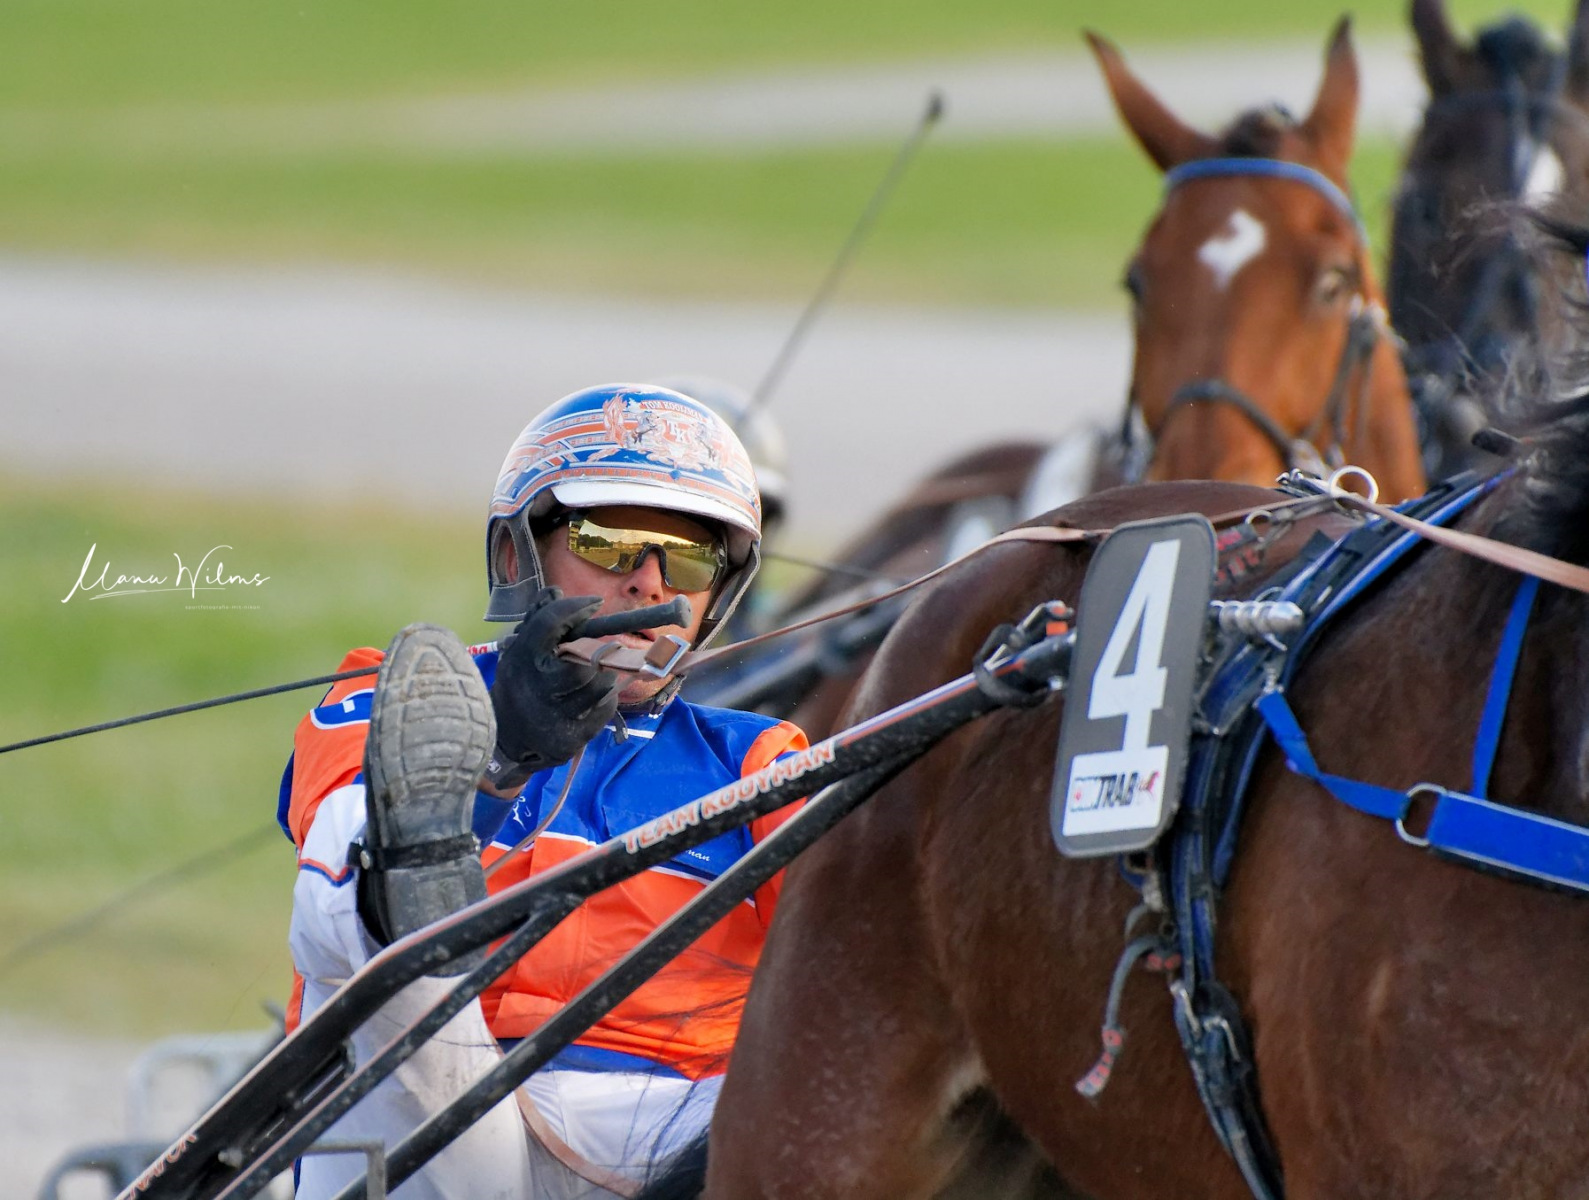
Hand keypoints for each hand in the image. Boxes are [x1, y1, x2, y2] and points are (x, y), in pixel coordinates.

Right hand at [485, 587, 619, 787]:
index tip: (594, 603)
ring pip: (601, 684)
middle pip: (584, 659)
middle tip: (596, 651)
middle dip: (595, 652)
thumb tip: (555, 591)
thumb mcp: (518, 651)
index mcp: (522, 661)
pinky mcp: (574, 736)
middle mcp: (538, 688)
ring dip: (603, 675)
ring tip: (591, 676)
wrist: (506, 738)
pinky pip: (606, 706)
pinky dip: (604, 698)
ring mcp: (557, 716)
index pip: (550, 623)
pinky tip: (589, 699)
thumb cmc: (520, 685)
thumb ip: (538, 620)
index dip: (575, 607)